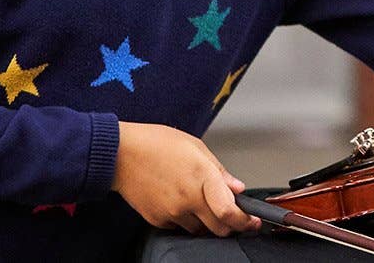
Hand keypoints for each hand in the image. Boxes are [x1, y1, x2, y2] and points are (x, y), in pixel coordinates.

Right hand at [112, 121, 259, 235]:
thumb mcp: (196, 147)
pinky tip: (179, 201)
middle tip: (231, 216)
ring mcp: (172, 212)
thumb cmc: (156, 143)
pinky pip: (179, 227)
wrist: (121, 154)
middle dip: (229, 225)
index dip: (244, 221)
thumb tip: (237, 187)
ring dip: (205, 222)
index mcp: (202, 176)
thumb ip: (219, 171)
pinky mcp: (157, 220)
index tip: (252, 222)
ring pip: (199, 229)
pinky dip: (185, 219)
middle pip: (218, 228)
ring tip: (198, 201)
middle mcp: (188, 198)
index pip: (229, 211)